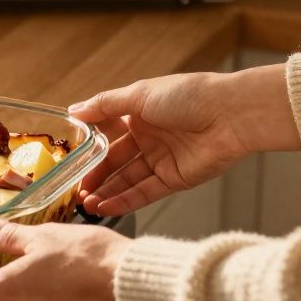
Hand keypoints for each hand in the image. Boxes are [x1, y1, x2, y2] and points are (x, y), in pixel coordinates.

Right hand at [67, 65, 299, 216]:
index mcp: (139, 114)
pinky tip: (105, 206)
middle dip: (95, 177)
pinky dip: (124, 200)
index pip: (107, 135)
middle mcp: (149, 138)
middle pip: (115, 161)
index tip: (69, 162)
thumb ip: (104, 105)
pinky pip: (144, 193)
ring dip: (106, 192)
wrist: (231, 115)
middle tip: (74, 190)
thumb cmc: (189, 96)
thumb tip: (73, 110)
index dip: (89, 149)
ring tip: (85, 204)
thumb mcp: (139, 94)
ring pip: (127, 180)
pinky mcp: (175, 179)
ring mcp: (161, 160)